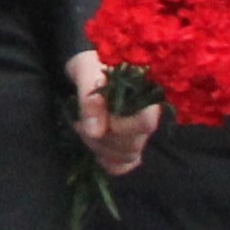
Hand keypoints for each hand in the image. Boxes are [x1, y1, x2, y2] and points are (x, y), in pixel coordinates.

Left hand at [66, 50, 158, 174]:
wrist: (90, 67)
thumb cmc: (92, 65)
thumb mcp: (86, 73)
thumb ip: (90, 100)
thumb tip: (96, 132)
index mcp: (146, 94)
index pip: (146, 122)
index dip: (120, 126)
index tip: (95, 119)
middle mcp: (150, 115)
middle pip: (134, 144)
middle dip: (101, 139)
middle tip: (79, 123)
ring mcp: (141, 131)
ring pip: (128, 155)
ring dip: (100, 149)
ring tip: (83, 129)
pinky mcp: (129, 143)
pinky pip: (125, 164)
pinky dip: (109, 162)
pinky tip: (96, 150)